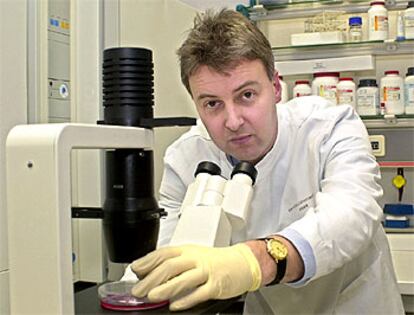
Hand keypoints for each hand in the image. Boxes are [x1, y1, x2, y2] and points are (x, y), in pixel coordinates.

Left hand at [130, 243, 261, 310]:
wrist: (241, 262)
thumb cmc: (215, 260)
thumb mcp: (192, 255)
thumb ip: (172, 262)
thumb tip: (147, 271)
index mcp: (187, 250)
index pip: (165, 253)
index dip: (148, 260)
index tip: (135, 269)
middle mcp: (195, 259)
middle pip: (171, 266)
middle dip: (152, 278)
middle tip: (138, 290)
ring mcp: (206, 271)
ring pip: (184, 279)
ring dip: (166, 288)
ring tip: (152, 296)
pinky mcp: (216, 285)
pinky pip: (199, 293)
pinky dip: (186, 299)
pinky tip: (175, 305)